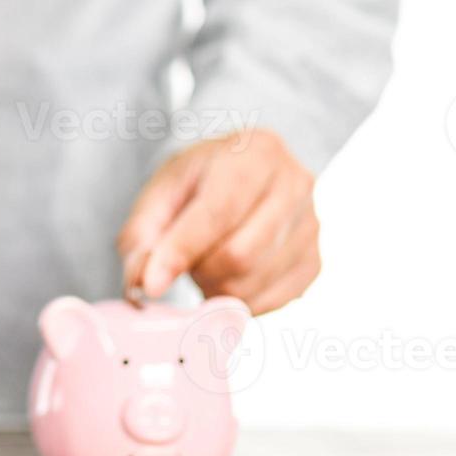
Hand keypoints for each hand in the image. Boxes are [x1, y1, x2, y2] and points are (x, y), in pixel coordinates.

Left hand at [118, 130, 319, 315]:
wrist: (243, 173)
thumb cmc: (198, 181)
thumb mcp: (160, 191)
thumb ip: (142, 235)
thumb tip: (141, 283)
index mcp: (255, 153)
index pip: (216, 213)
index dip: (181, 252)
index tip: (150, 285)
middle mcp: (295, 185)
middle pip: (240, 256)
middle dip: (199, 271)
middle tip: (183, 261)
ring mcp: (311, 226)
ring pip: (254, 283)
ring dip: (215, 287)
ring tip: (204, 263)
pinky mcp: (315, 262)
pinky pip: (272, 302)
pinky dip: (237, 301)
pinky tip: (226, 278)